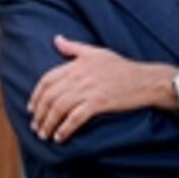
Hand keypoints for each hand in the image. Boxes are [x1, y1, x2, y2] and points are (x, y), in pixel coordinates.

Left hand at [28, 35, 176, 142]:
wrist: (146, 80)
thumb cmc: (122, 67)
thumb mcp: (97, 52)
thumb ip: (74, 47)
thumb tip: (57, 39)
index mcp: (77, 64)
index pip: (47, 80)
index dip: (35, 96)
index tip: (31, 108)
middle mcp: (80, 76)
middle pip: (50, 97)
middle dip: (39, 114)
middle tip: (36, 126)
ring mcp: (89, 90)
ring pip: (59, 109)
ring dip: (48, 124)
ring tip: (44, 134)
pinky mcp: (99, 103)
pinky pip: (75, 118)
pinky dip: (65, 129)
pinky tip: (60, 137)